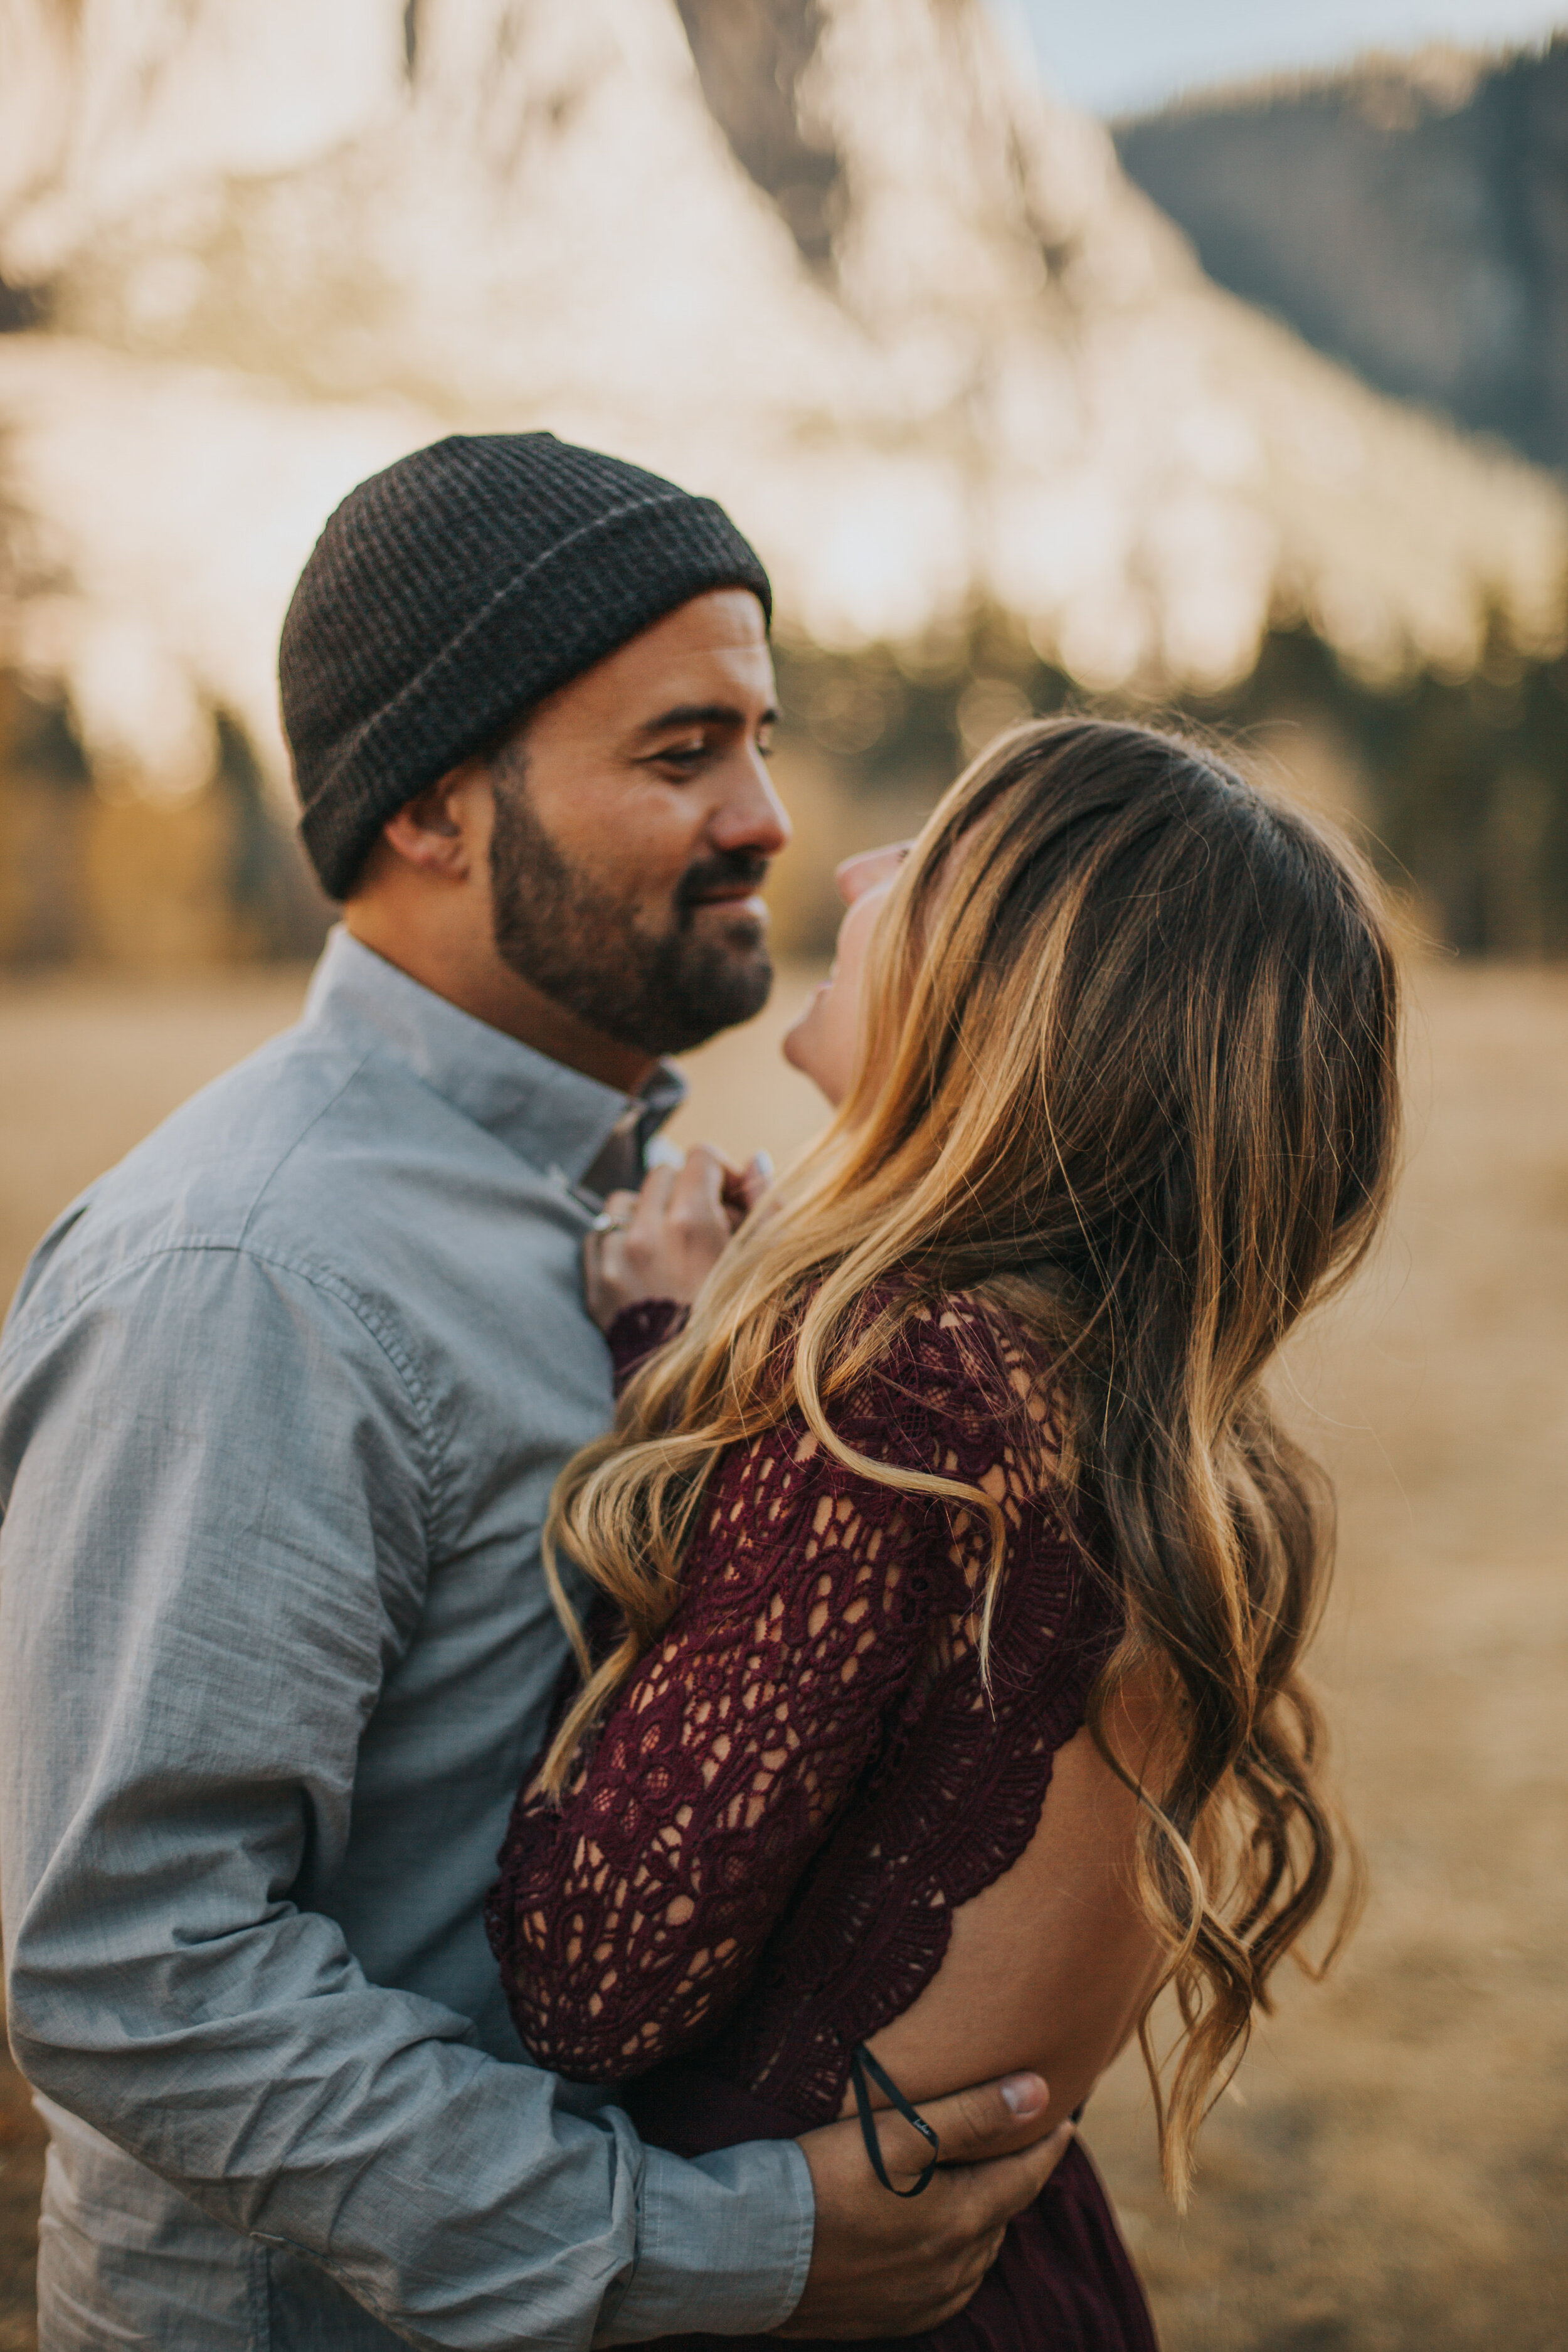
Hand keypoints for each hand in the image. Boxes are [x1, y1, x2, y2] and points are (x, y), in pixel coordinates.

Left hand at [583, 1146, 770, 1330]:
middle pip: (661, 1174)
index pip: (700, 1157)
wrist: (696, 1397)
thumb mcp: (769, 1263)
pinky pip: (599, 1236)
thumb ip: (764, 1203)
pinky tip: (645, 1265)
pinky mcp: (597, 1284)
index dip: (722, 1172)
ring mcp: (616, 1258)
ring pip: (624, 1202)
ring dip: (648, 1213)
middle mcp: (647, 1232)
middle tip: (707, 1224)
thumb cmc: (744, 1328)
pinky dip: (620, 1241)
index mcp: (692, 1222)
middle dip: (686, 1191)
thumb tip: (756, 1158)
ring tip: (672, 1244)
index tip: (733, 1200)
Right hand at [777, 2073, 1072, 2338]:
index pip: (1025, 2178)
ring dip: (983, 2218)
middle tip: (1013, 2143)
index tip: (1063, 2118)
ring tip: (975, 2183)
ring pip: (976, 2253)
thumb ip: (971, 2115)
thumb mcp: (897, 2135)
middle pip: (1001, 2215)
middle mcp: (953, 2269)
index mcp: (962, 2221)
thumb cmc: (822, 2180)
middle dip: (1012, 2178)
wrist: (751, 2252)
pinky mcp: (892, 2319)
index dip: (1046, 2145)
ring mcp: (923, 2300)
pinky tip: (936, 2238)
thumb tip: (1039, 2093)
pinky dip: (954, 2257)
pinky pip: (946, 2288)